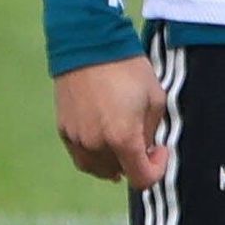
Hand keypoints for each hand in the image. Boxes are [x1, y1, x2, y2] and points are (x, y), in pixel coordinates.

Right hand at [54, 56, 171, 188]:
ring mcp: (77, 137)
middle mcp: (96, 143)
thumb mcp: (155, 101)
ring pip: (97, 168)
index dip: (156, 170)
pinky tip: (104, 139)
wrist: (89, 45)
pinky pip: (80, 155)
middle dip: (135, 162)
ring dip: (114, 162)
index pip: (141, 178)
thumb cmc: (128, 70)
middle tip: (144, 142)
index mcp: (122, 139)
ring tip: (123, 142)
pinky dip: (94, 155)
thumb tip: (145, 148)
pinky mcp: (63, 128)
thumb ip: (151, 132)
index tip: (160, 150)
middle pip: (119, 173)